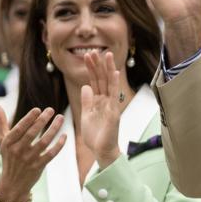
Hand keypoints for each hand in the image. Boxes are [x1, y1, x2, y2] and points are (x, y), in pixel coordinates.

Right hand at [0, 103, 65, 201]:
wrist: (12, 183)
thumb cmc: (8, 156)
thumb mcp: (2, 140)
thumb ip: (0, 121)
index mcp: (8, 143)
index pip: (19, 129)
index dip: (29, 119)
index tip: (38, 109)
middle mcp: (17, 151)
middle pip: (32, 133)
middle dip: (42, 120)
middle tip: (51, 110)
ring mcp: (28, 159)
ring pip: (44, 142)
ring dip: (54, 129)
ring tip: (60, 118)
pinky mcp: (39, 166)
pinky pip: (51, 154)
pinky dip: (59, 145)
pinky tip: (65, 135)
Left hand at [81, 52, 122, 167]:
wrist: (102, 151)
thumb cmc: (96, 136)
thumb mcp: (86, 115)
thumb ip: (86, 101)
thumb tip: (85, 86)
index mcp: (99, 101)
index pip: (95, 81)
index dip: (91, 69)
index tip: (87, 56)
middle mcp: (107, 101)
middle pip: (102, 79)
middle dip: (97, 65)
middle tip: (93, 50)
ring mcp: (111, 105)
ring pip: (109, 83)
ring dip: (107, 69)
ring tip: (104, 54)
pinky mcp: (114, 112)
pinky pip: (114, 95)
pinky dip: (114, 84)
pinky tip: (114, 72)